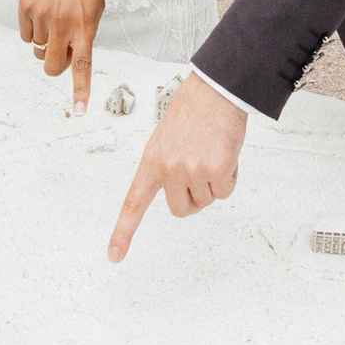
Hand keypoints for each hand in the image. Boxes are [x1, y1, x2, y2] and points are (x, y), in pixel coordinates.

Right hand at [20, 0, 104, 115]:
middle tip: (61, 51)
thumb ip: (86, 32)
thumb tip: (73, 56)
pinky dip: (32, 30)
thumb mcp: (96, 4)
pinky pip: (25, 35)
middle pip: (53, 66)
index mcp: (85, 25)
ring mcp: (42, 16)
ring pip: (38, 50)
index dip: (80, 90)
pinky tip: (42, 10)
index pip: (83, 65)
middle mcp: (63, 23)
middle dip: (56, 66)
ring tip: (54, 17)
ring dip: (45, 42)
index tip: (79, 111)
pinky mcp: (25, 8)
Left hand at [109, 73, 247, 261]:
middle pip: (182, 209)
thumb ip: (166, 167)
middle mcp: (168, 168)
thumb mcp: (166, 139)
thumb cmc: (194, 110)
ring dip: (214, 183)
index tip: (114, 255)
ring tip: (213, 152)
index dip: (124, 232)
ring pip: (207, 199)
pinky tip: (226, 153)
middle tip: (201, 174)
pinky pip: (225, 190)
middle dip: (195, 198)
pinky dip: (230, 177)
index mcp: (151, 160)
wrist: (216, 88)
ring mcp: (191, 169)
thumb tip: (181, 193)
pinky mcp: (215, 168)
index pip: (133, 202)